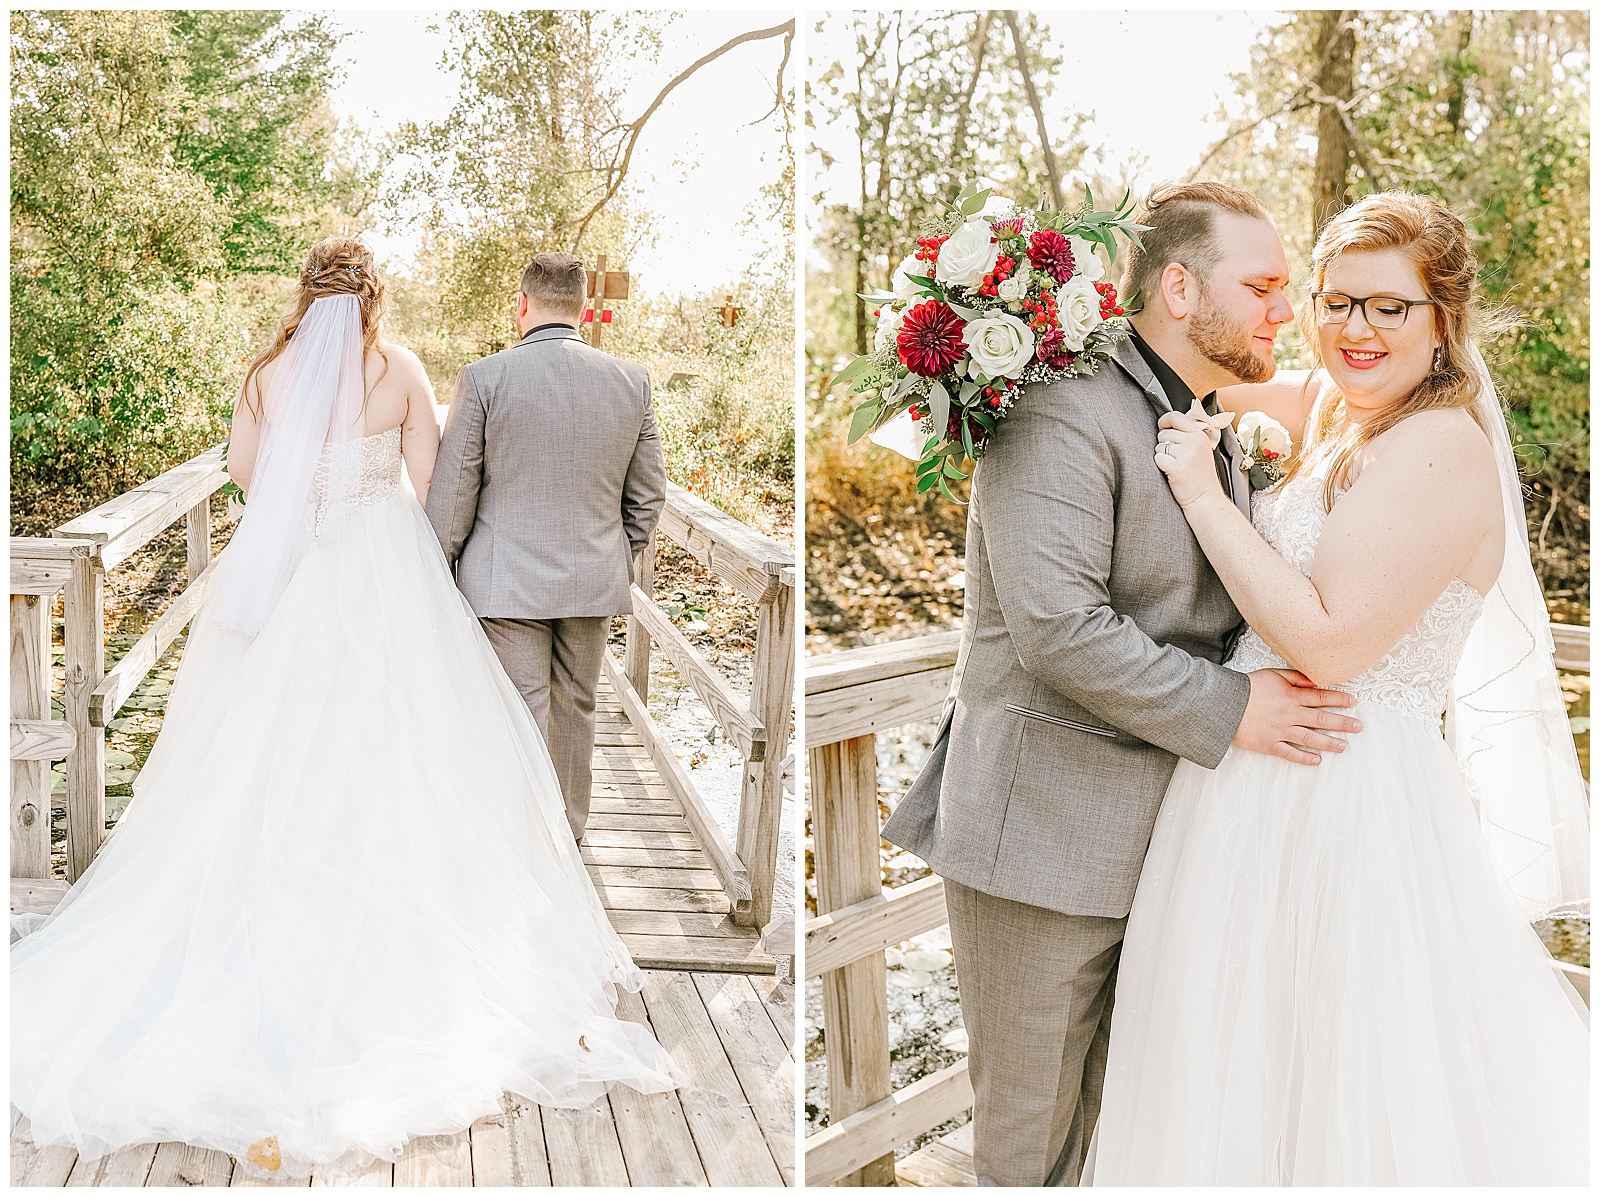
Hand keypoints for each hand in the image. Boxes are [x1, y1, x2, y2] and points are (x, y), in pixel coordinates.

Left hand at [1154, 410, 1223, 507]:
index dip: (1164, 421)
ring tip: (1176, 465)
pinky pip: (1158, 458)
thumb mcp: (1200, 449)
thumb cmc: (1199, 475)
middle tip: (1176, 458)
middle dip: (1164, 444)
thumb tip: (1166, 424)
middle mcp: (1194, 442)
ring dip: (1162, 456)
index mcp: (1199, 435)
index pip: (1176, 416)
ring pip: (1159, 446)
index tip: (1162, 427)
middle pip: (1164, 433)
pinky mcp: (1176, 468)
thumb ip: (1187, 436)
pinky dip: (1160, 465)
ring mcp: (1186, 455)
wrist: (1205, 498)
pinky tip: (1171, 472)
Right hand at [1235, 668, 1362, 764]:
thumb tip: (1315, 680)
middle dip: (1342, 723)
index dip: (1339, 699)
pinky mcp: (1269, 744)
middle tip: (1358, 727)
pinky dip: (1304, 758)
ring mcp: (1280, 731)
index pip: (1321, 697)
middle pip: (1321, 719)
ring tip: (1344, 746)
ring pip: (1310, 738)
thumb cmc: (1248, 688)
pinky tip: (1317, 761)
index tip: (1353, 702)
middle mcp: (1289, 714)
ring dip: (1329, 742)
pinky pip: (1289, 753)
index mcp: (1291, 696)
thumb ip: (1295, 677)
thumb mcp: (1272, 675)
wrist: (1224, 704)